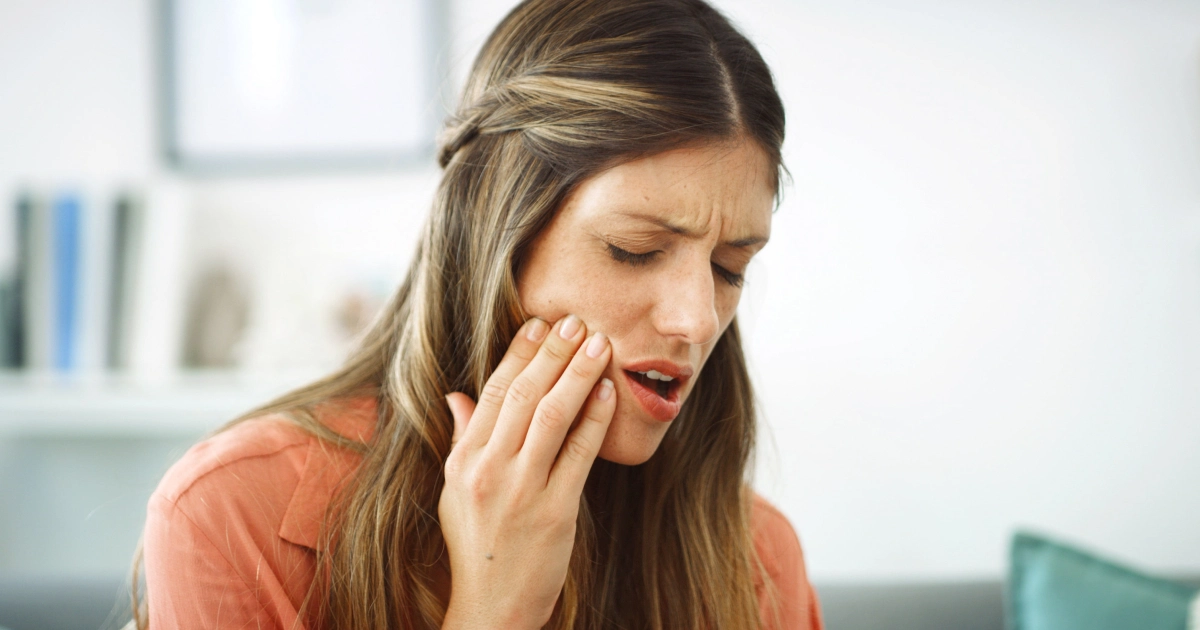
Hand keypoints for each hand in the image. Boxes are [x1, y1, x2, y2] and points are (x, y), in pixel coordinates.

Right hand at [438, 314, 614, 629]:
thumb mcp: (454, 491)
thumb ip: (461, 440)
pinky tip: (608, 392)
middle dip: (552, 352)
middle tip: (576, 320)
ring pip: (551, 415)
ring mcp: (521, 490)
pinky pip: (579, 454)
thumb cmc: (476, 546)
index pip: (491, 392)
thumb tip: (457, 395)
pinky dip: (594, 418)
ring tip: (598, 343)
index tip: (538, 324)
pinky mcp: (555, 511)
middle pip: (522, 395)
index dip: (518, 354)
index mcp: (463, 461)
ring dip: (578, 374)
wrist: (491, 608)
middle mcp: (488, 470)